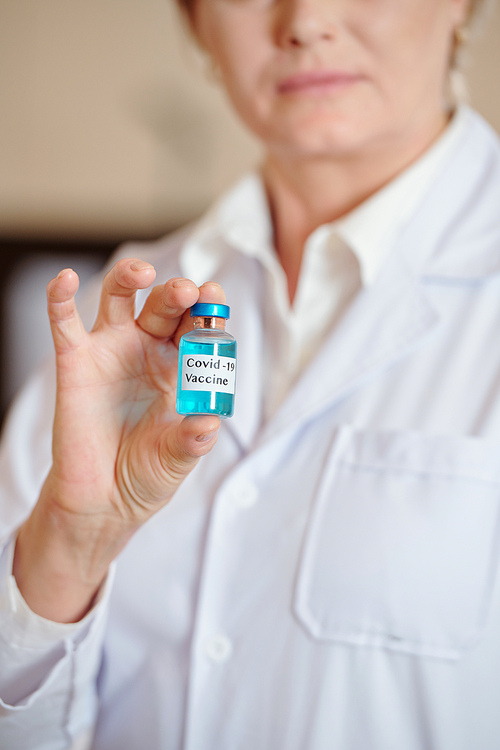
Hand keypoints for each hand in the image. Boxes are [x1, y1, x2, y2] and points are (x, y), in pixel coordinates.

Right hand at [14, 259, 223, 621]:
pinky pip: (64, 323)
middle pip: (164, 306)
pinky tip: (65, 279)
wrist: (104, 500)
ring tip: (144, 273)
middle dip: (178, 294)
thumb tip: (208, 424)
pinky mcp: (75, 363)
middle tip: (188, 293)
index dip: (208, 311)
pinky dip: (61, 298)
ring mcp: (111, 352)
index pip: (198, 328)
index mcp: (182, 367)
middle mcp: (148, 351)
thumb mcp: (177, 459)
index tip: (215, 297)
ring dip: (130, 277)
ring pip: (120, 298)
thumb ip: (191, 441)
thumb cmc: (147, 474)